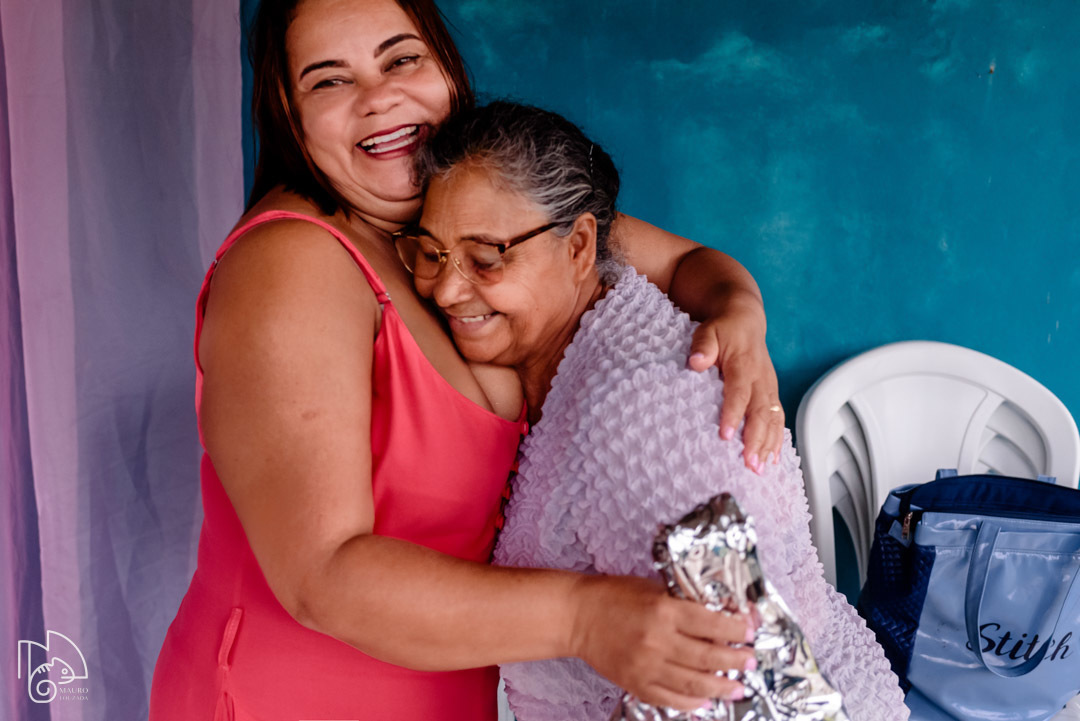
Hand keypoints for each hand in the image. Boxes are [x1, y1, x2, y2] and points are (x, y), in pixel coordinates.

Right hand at [569, 575, 753, 709]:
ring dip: (721, 687)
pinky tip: (706, 702)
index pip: (712, 624)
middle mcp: (658, 640)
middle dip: (736, 661)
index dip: (736, 630)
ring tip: (738, 688)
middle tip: (751, 662)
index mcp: (664, 611)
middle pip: (708, 657)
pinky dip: (691, 703)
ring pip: (694, 683)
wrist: (579, 616)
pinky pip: (670, 699)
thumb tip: (718, 622)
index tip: (749, 633)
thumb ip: (683, 605)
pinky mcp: (636, 683)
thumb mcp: (654, 589)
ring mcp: (647, 666)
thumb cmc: (615, 596)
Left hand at [687, 300, 783, 473]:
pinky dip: (777, 440)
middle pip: (761, 412)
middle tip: (749, 464)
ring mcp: (769, 387)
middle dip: (756, 440)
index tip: (726, 436)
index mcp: (744, 364)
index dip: (734, 414)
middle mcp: (761, 378)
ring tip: (760, 469)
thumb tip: (697, 362)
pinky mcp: (772, 393)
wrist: (746, 320)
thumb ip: (703, 346)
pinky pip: (778, 418)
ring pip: (773, 419)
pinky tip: (772, 459)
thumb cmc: (723, 328)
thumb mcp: (708, 330)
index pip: (739, 392)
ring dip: (768, 445)